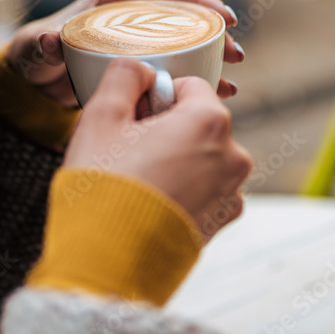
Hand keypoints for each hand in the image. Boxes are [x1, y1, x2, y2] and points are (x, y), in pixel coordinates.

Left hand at [4, 0, 244, 105]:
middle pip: (185, 23)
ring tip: (231, 83)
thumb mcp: (38, 46)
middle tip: (237, 56)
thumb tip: (53, 39)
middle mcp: (134, 22)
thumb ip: (46, 43)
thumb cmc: (35, 53)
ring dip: (211, 64)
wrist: (32, 83)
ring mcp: (140, 47)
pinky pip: (174, 74)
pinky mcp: (140, 72)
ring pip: (185, 50)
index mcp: (117, 3)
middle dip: (215, 37)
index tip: (226, 16)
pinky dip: (194, 86)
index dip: (201, 2)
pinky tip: (213, 99)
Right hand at [62, 58, 252, 241]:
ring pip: (200, 157)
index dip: (154, 97)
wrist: (106, 264)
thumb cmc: (103, 187)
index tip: (130, 119)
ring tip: (136, 182)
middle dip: (165, 129)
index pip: (187, 86)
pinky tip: (150, 202)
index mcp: (210, 121)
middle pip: (196, 122)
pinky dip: (182, 190)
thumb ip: (124, 76)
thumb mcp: (101, 116)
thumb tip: (140, 68)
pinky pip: (204, 190)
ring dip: (174, 160)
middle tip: (128, 152)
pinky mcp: (222, 222)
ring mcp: (231, 192)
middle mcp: (233, 155)